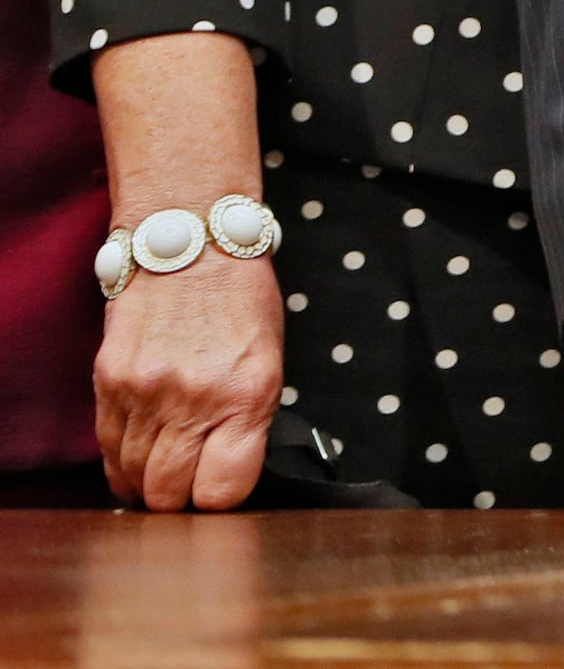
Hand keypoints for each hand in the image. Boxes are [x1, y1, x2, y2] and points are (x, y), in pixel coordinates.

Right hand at [95, 251, 283, 509]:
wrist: (190, 248)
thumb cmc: (240, 302)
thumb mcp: (270, 361)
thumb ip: (248, 421)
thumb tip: (228, 471)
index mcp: (247, 395)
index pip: (222, 490)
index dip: (222, 500)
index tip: (223, 490)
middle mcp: (193, 400)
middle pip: (169, 495)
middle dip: (180, 501)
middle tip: (190, 485)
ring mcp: (144, 394)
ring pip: (133, 477)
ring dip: (147, 483)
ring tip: (164, 470)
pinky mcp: (109, 383)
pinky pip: (107, 448)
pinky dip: (121, 461)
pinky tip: (138, 455)